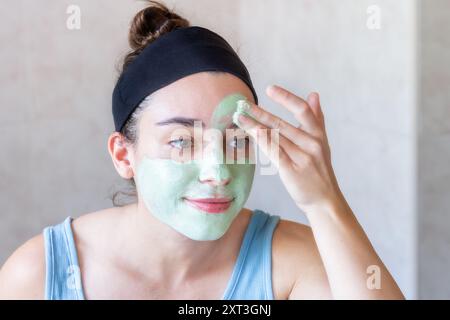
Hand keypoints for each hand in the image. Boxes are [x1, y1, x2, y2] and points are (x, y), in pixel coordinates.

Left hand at [235, 85, 343, 213]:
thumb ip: (317, 118)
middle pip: (282, 124)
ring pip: (275, 137)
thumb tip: (314, 94)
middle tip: (243, 103)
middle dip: (260, 113)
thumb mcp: (322, 143)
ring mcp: (302, 157)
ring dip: (255, 125)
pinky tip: (250, 133)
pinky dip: (261, 140)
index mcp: (318, 135)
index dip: (286, 98)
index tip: (270, 89)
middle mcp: (311, 144)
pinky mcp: (291, 170)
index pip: (303, 110)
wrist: (325, 201)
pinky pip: (273, 152)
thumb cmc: (320, 172)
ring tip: (239, 117)